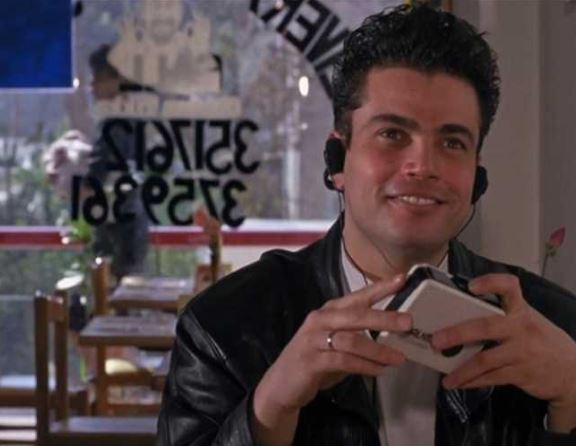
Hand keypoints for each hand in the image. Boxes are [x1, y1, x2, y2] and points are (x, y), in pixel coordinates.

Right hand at [252, 276, 411, 443]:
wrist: (281, 384)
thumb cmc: (314, 360)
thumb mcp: (336, 343)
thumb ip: (357, 337)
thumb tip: (392, 336)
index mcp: (328, 312)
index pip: (357, 296)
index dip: (379, 287)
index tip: (402, 279)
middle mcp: (320, 320)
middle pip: (355, 315)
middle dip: (383, 318)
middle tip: (408, 322)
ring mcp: (313, 340)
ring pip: (350, 340)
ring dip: (378, 350)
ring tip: (399, 358)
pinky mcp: (311, 361)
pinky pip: (343, 361)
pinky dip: (364, 366)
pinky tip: (379, 371)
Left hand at [431, 273, 575, 407]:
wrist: (571, 370)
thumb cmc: (537, 338)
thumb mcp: (525, 320)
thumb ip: (499, 316)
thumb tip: (455, 316)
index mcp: (520, 309)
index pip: (509, 287)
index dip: (491, 283)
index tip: (471, 286)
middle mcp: (521, 327)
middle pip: (486, 327)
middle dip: (458, 334)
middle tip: (436, 340)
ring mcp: (522, 351)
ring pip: (485, 359)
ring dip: (461, 370)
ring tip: (445, 376)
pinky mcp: (521, 373)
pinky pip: (492, 378)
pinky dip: (473, 382)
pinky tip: (459, 383)